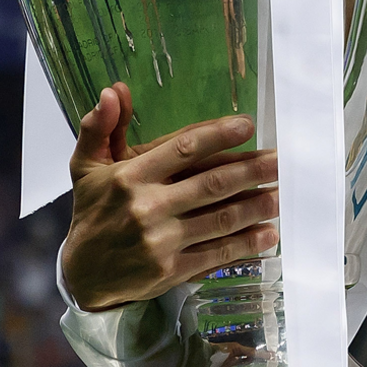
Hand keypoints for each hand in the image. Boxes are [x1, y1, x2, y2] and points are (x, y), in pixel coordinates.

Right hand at [61, 83, 280, 311]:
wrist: (83, 275)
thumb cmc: (91, 213)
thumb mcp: (86, 167)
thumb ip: (100, 127)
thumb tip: (113, 90)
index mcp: (130, 177)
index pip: (183, 149)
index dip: (218, 135)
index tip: (248, 125)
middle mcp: (148, 207)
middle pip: (212, 184)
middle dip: (252, 170)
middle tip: (282, 159)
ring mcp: (161, 242)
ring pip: (220, 219)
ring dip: (256, 206)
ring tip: (283, 193)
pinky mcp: (171, 271)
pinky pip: (216, 254)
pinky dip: (245, 244)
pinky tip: (269, 234)